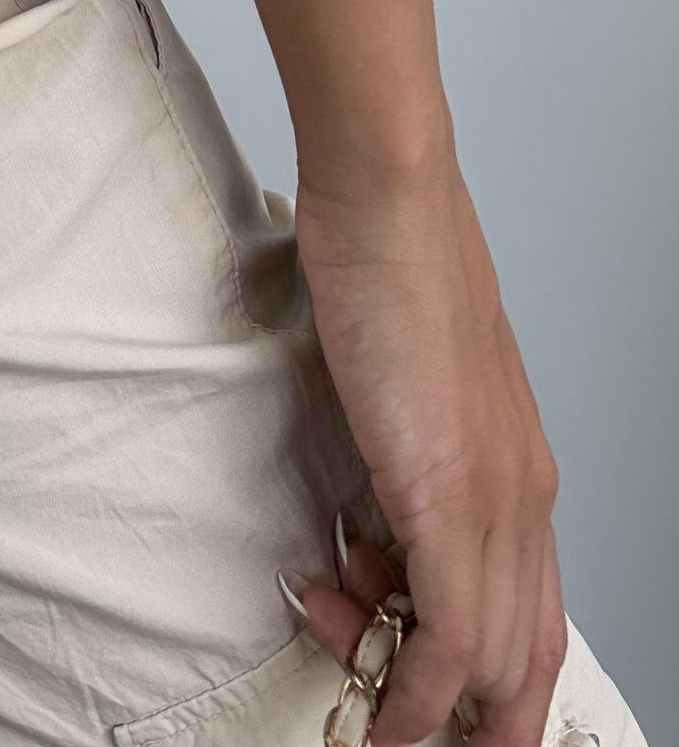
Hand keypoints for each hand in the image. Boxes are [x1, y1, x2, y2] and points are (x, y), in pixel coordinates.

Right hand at [289, 160, 566, 745]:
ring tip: (357, 688)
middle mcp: (525, 497)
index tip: (442, 705)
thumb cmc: (393, 263)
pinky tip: (381, 711)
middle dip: (482, 723)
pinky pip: (450, 639)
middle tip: (408, 736)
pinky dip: (416, 696)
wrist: (390, 199)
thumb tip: (369, 496)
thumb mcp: (410, 376)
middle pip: (531, 657)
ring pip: (495, 661)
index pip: (533, 609)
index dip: (500, 679)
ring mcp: (496, 502)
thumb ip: (406, 441)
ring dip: (424, 706)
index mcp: (521, 467)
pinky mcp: (449, 498)